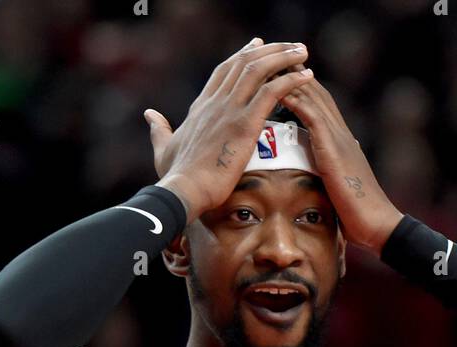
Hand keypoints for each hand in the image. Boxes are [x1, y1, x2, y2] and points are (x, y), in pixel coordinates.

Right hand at [145, 38, 313, 224]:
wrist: (183, 190)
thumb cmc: (175, 177)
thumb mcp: (162, 149)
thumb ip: (158, 129)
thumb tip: (150, 115)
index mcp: (201, 108)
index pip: (224, 71)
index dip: (242, 55)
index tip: (258, 45)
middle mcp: (215, 102)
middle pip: (243, 63)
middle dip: (269, 50)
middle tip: (290, 46)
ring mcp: (229, 111)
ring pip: (258, 70)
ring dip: (283, 57)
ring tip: (303, 51)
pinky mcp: (243, 124)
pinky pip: (271, 92)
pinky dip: (290, 80)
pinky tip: (306, 75)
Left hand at [279, 77, 402, 256]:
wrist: (377, 225)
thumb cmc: (358, 215)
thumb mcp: (337, 188)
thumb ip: (325, 176)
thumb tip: (314, 181)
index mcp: (341, 141)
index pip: (319, 104)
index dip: (300, 85)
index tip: (280, 73)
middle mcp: (341, 133)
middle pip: (315, 92)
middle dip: (293, 73)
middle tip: (271, 56)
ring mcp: (339, 138)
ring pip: (313, 97)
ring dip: (290, 78)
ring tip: (269, 63)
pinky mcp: (334, 149)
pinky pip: (311, 116)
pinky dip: (295, 101)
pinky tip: (277, 90)